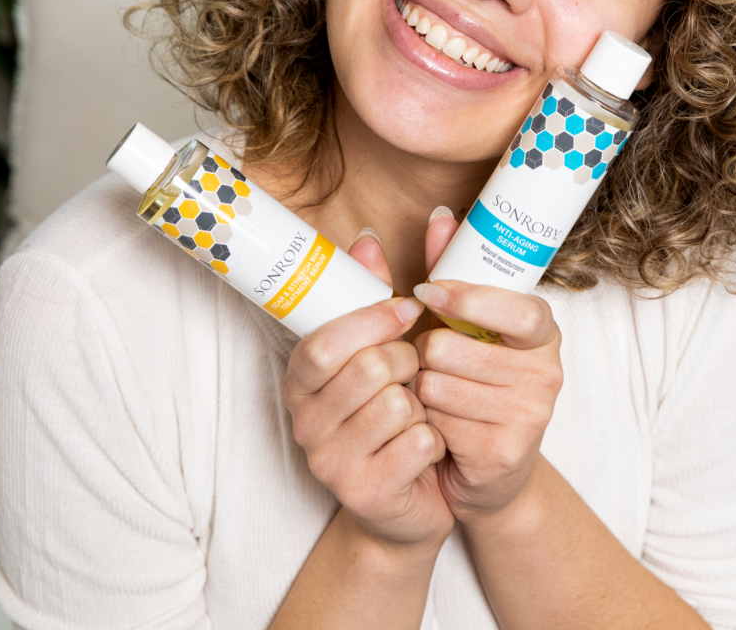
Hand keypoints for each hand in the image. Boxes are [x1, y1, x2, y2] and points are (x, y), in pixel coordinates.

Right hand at [281, 230, 453, 551]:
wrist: (408, 497)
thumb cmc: (392, 411)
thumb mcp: (376, 350)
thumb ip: (368, 294)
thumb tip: (368, 238)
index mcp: (300, 381)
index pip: (325, 343)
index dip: (373, 320)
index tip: (409, 308)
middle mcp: (305, 422)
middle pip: (368, 368)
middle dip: (407, 361)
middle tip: (414, 372)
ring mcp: (331, 463)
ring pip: (397, 404)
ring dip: (423, 402)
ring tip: (418, 410)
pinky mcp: (366, 494)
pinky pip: (419, 443)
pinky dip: (435, 437)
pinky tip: (426, 444)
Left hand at [408, 214, 563, 523]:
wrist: (488, 469)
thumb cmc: (473, 379)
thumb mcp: (463, 321)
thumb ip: (449, 267)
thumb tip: (439, 215)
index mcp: (542, 330)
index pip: (514, 308)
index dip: (465, 300)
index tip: (427, 293)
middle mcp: (546, 371)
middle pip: (450, 347)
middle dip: (426, 354)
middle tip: (435, 365)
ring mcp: (531, 414)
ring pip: (437, 384)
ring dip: (422, 389)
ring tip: (438, 395)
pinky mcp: (506, 452)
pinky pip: (437, 422)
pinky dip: (426, 422)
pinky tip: (441, 427)